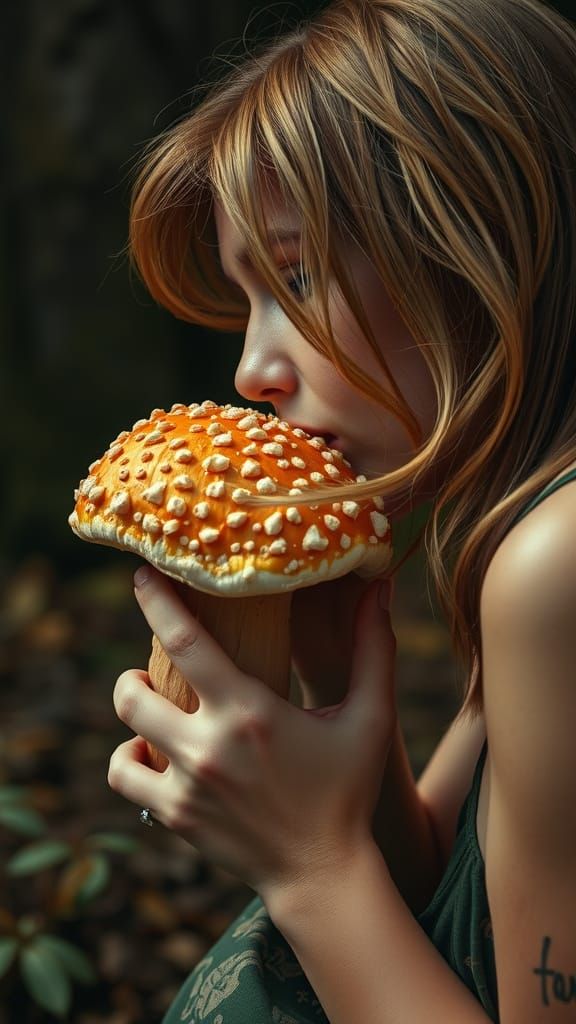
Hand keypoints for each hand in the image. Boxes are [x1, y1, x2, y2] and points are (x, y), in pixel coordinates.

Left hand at [108, 567, 396, 903]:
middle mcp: (210, 746)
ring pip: (125, 732)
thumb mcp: (370, 718)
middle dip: (132, 667)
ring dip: (131, 708)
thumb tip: (380, 589)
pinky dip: (127, 760)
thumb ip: (374, 650)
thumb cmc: (348, 790)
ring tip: (150, 703)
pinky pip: (124, 778)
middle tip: (150, 663)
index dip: (155, 600)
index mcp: (251, 711)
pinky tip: (148, 752)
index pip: (185, 640)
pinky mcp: (174, 817)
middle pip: (132, 689)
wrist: (323, 873)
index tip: (140, 573)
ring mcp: (187, 785)